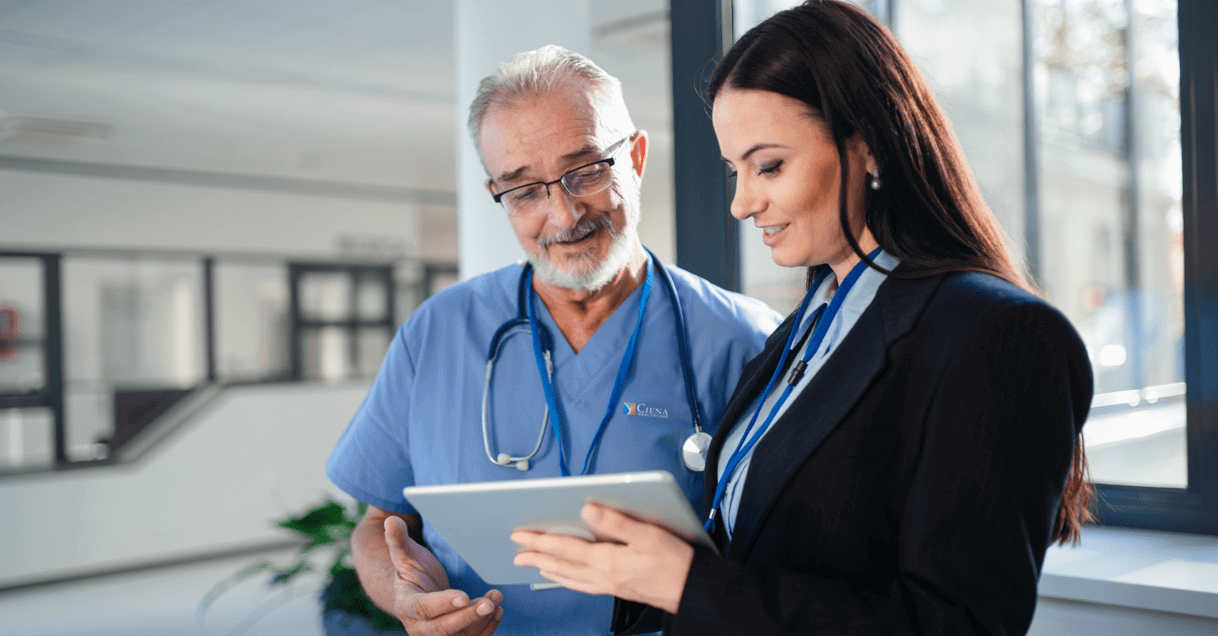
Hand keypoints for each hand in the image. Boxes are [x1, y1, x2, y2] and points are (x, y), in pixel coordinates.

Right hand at [384, 516, 503, 634]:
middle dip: (467, 617)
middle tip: (488, 604)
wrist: (417, 592)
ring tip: (495, 599)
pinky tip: (498, 611)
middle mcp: (419, 626)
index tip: (463, 596)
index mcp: (406, 605)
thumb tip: (390, 521)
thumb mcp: (405, 555)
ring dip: (481, 621)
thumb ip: (398, 540)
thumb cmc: (413, 571)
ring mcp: (436, 635)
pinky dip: (487, 629)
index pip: (423, 608)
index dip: (443, 603)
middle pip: (442, 629)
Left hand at [510, 502, 692, 613]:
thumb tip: (586, 508)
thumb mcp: (649, 534)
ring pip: (570, 578)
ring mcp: (610, 585)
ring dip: (548, 569)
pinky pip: (583, 586)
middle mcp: (604, 575)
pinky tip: (565, 578)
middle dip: (536, 556)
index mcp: (608, 560)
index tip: (520, 535)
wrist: (693, 591)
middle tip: (516, 552)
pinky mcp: (618, 589)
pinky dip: (567, 581)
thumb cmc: (677, 563)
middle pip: (561, 564)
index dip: (539, 540)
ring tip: (533, 565)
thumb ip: (615, 521)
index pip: (564, 547)